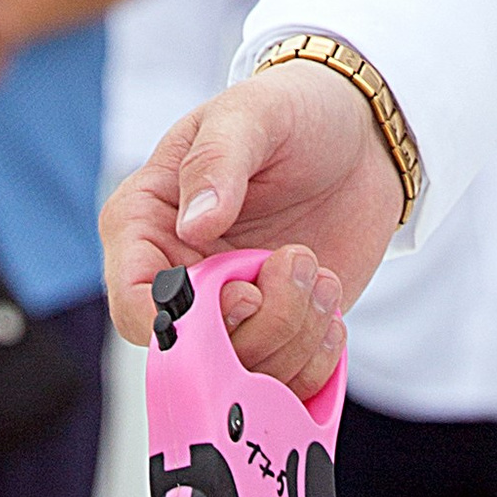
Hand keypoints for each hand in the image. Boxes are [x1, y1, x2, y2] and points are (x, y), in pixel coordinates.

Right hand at [101, 62, 402, 393]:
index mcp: (148, 224)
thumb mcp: (253, 113)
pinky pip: (288, 384)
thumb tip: (193, 223)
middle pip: (195, 356)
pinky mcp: (277, 336)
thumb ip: (218, 162)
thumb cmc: (295, 111)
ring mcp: (231, 314)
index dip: (183, 321)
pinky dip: (318, 354)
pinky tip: (329, 298)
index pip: (134, 304)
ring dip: (296, 332)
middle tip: (297, 263)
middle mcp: (180, 278)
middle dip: (258, 327)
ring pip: (245, 376)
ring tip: (318, 272)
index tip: (243, 293)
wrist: (362, 138)